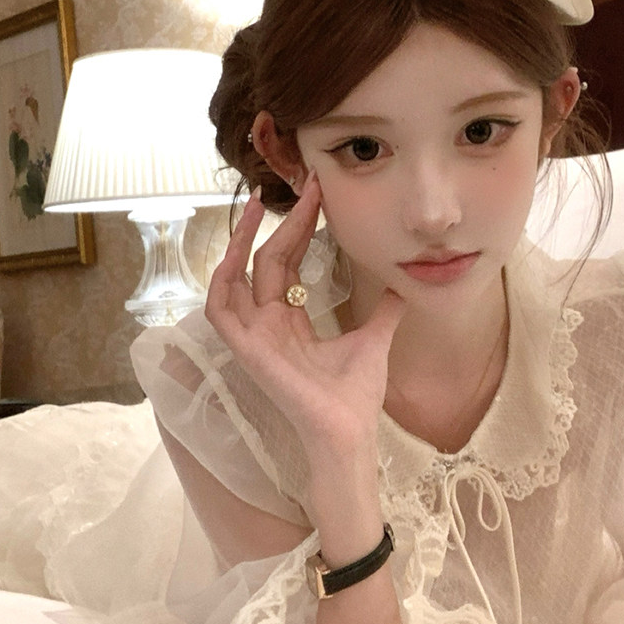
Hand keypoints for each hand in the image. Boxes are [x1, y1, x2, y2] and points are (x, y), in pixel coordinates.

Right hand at [204, 173, 405, 463]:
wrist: (349, 435)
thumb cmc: (355, 399)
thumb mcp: (374, 340)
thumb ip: (385, 311)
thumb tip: (404, 282)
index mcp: (290, 323)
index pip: (288, 264)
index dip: (300, 228)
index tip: (318, 194)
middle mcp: (267, 325)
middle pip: (267, 261)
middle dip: (283, 222)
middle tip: (306, 187)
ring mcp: (253, 337)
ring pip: (234, 276)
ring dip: (242, 240)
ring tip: (256, 205)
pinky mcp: (245, 350)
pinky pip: (219, 309)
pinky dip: (221, 279)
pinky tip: (234, 252)